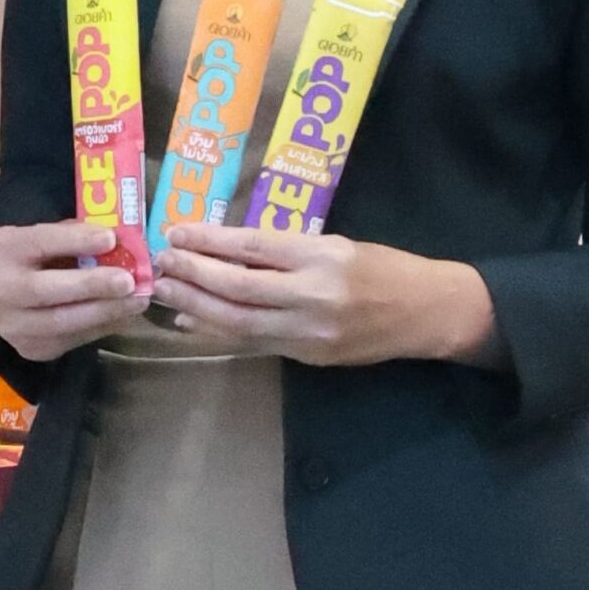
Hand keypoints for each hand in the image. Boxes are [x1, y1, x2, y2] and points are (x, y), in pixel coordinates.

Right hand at [0, 222, 150, 364]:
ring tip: (137, 301)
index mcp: (0, 249)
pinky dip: (101, 327)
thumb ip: (74, 236)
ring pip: (60, 322)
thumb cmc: (34, 256)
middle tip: (128, 281)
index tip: (111, 239)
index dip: (74, 241)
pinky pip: (71, 339)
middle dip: (91, 285)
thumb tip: (119, 242)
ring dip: (104, 312)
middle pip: (44, 290)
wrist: (5, 292)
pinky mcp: (30, 349)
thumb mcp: (45, 236)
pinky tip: (123, 316)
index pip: (38, 242)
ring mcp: (12, 325)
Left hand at [154, 224, 501, 367]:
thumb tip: (226, 249)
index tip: (177, 232)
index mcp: (321, 256)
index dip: (210, 241)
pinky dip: (218, 332)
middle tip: (162, 263)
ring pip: (239, 322)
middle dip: (194, 275)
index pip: (253, 247)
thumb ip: (286, 249)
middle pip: (238, 287)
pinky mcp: (308, 357)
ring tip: (166, 292)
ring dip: (196, 307)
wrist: (426, 313)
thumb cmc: (382, 267)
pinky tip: (191, 322)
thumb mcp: (336, 243)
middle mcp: (313, 295)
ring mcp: (309, 332)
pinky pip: (253, 344)